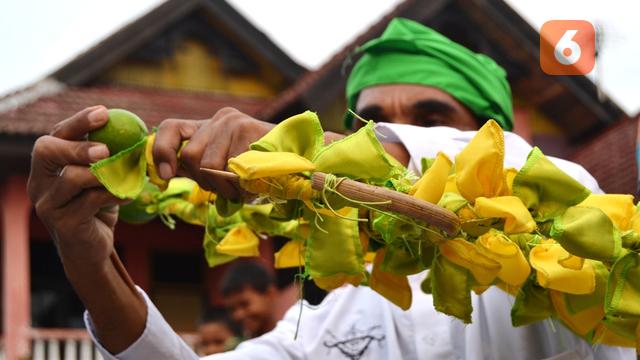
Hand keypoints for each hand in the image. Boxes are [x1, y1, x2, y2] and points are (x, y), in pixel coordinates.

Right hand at [28, 105, 126, 271]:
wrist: (92, 249)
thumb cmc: (96, 207)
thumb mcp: (98, 179)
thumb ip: (104, 158)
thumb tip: (133, 128)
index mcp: (46, 167)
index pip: (55, 135)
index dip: (78, 122)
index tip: (104, 112)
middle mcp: (39, 183)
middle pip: (45, 150)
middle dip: (78, 145)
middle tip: (105, 150)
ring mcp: (48, 204)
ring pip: (71, 177)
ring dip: (103, 174)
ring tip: (124, 176)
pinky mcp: (64, 223)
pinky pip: (90, 201)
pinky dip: (114, 194)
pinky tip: (128, 194)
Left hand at [153, 107, 273, 199]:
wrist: (298, 158)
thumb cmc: (258, 168)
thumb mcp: (223, 165)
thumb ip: (197, 167)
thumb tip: (165, 175)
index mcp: (207, 127)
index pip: (170, 129)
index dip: (161, 152)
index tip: (167, 177)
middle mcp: (219, 119)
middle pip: (191, 157)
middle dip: (205, 181)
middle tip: (226, 188)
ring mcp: (234, 123)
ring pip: (210, 166)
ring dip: (225, 187)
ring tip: (242, 187)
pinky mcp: (249, 129)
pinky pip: (231, 169)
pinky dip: (241, 185)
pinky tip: (254, 184)